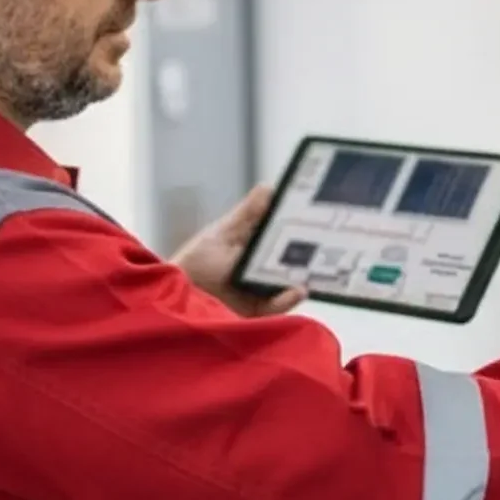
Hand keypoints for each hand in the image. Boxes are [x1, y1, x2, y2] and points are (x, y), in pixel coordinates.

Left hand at [173, 185, 306, 317]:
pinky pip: (277, 307)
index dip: (302, 227)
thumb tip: (268, 187)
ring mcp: (260, 290)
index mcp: (253, 244)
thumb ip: (247, 215)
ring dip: (302, 277)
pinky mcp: (256, 312)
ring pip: (288, 283)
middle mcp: (260, 267)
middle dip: (309, 254)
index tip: (318, 217)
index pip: (284, 234)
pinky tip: (297, 290)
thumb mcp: (222, 234)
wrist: (172, 300)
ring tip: (312, 272)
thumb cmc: (193, 264)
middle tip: (327, 244)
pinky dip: (288, 299)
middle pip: (291, 259)